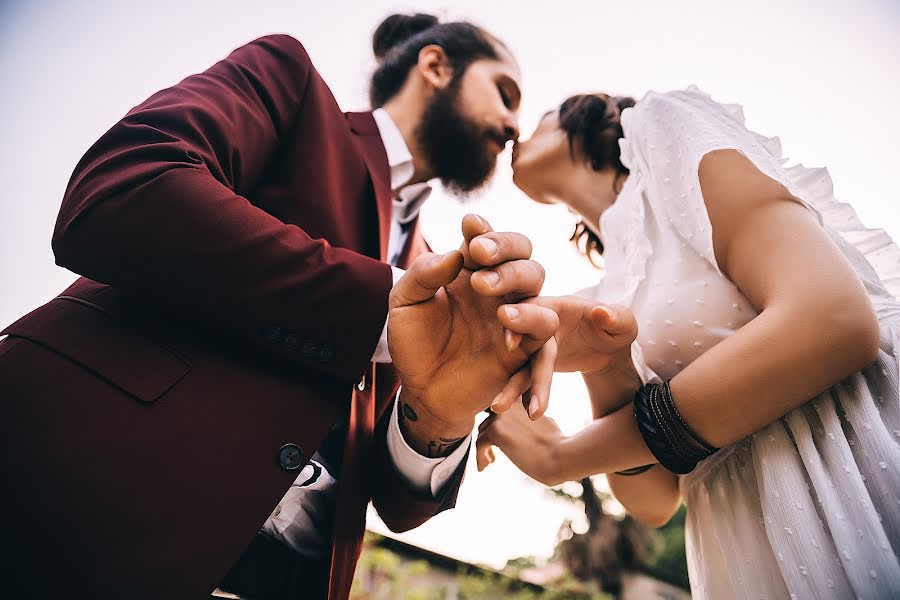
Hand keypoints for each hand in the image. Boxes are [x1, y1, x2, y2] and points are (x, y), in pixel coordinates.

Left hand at [388, 215, 558, 453]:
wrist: (422, 391)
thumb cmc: (414, 342)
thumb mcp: (405, 303)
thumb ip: (423, 273)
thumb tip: (455, 254)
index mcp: (469, 269)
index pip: (486, 238)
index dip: (484, 230)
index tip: (470, 227)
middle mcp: (496, 287)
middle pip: (521, 253)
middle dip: (505, 248)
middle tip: (479, 255)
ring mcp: (513, 315)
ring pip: (536, 282)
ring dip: (517, 279)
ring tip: (490, 295)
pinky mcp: (525, 348)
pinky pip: (544, 331)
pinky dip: (531, 326)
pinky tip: (505, 339)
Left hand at [475, 401, 563, 485]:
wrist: (562, 456)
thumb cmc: (558, 444)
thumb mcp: (543, 422)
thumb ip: (527, 419)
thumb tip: (520, 427)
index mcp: (521, 398)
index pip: (501, 409)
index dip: (498, 425)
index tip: (501, 441)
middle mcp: (510, 401)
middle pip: (489, 421)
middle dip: (489, 438)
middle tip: (492, 455)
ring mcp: (502, 416)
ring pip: (482, 432)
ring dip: (483, 449)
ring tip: (489, 462)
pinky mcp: (496, 431)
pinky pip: (480, 444)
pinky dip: (480, 457)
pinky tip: (484, 467)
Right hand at [489, 296, 637, 412]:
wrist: (609, 348)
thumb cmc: (617, 328)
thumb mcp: (624, 323)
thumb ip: (616, 317)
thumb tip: (601, 312)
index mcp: (557, 307)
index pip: (536, 311)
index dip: (521, 322)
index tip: (510, 343)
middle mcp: (540, 325)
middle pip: (525, 346)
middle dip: (516, 368)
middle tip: (504, 388)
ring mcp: (535, 346)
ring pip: (519, 366)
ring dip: (511, 386)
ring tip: (498, 408)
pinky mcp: (534, 363)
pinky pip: (526, 379)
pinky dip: (522, 394)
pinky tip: (522, 410)